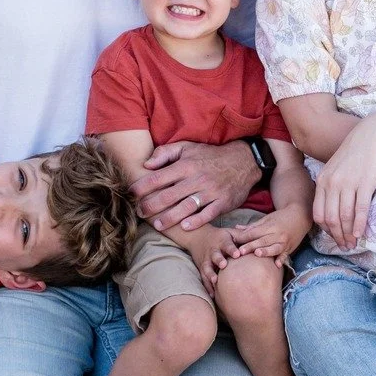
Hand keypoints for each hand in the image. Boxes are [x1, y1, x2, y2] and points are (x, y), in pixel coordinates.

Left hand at [133, 140, 258, 232]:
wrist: (244, 161)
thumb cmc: (210, 156)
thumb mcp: (188, 148)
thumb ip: (165, 153)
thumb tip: (146, 164)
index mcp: (186, 165)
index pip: (159, 177)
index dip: (143, 186)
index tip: (131, 194)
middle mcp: (197, 179)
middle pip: (169, 195)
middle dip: (152, 205)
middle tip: (140, 213)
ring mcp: (211, 192)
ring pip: (187, 207)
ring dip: (170, 217)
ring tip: (157, 225)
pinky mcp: (222, 202)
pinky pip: (208, 214)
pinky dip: (196, 221)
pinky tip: (184, 227)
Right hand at [187, 226, 242, 294]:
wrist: (199, 236)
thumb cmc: (221, 236)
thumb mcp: (231, 232)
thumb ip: (243, 235)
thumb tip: (259, 237)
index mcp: (222, 241)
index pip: (227, 244)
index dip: (231, 249)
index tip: (237, 254)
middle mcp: (213, 251)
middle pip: (215, 255)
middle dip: (219, 259)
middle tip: (223, 265)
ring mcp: (207, 260)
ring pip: (207, 267)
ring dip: (210, 274)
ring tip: (215, 281)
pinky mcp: (202, 268)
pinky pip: (204, 278)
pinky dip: (207, 286)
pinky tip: (213, 295)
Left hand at [228, 206, 309, 262]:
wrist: (300, 216)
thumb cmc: (281, 217)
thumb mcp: (267, 219)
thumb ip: (252, 226)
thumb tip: (237, 228)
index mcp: (269, 226)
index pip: (254, 233)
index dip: (244, 238)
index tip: (234, 242)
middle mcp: (276, 234)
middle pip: (262, 241)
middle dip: (251, 246)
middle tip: (240, 252)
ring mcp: (284, 242)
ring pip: (273, 248)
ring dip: (266, 251)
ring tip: (257, 254)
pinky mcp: (290, 248)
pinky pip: (285, 255)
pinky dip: (281, 259)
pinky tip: (276, 265)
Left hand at [313, 108, 375, 249]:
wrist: (374, 134)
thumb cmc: (357, 152)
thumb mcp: (336, 168)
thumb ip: (332, 186)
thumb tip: (334, 209)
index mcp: (323, 180)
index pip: (318, 213)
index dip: (326, 230)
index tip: (334, 237)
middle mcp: (332, 183)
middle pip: (330, 218)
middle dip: (337, 236)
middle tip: (345, 246)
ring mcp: (348, 183)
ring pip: (344, 216)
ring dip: (348, 234)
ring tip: (353, 243)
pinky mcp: (365, 182)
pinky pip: (359, 209)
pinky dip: (359, 224)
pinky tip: (360, 233)